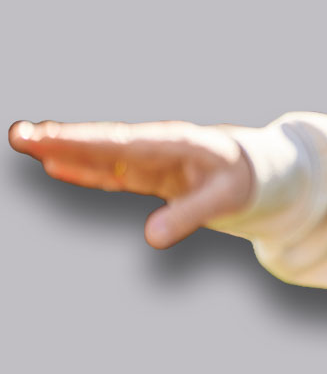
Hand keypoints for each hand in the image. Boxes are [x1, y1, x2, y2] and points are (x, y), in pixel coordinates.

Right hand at [9, 119, 253, 248]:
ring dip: (64, 150)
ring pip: (99, 155)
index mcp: (172, 144)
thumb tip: (151, 239)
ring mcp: (148, 159)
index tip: (47, 137)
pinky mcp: (147, 174)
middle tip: (17, 134)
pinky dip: (84, 169)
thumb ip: (188, 215)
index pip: (119, 143)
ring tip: (24, 143)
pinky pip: (110, 172)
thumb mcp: (223, 200)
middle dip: (60, 139)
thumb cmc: (241, 180)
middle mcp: (154, 146)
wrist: (256, 171)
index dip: (82, 141)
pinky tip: (55, 165)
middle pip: (101, 143)